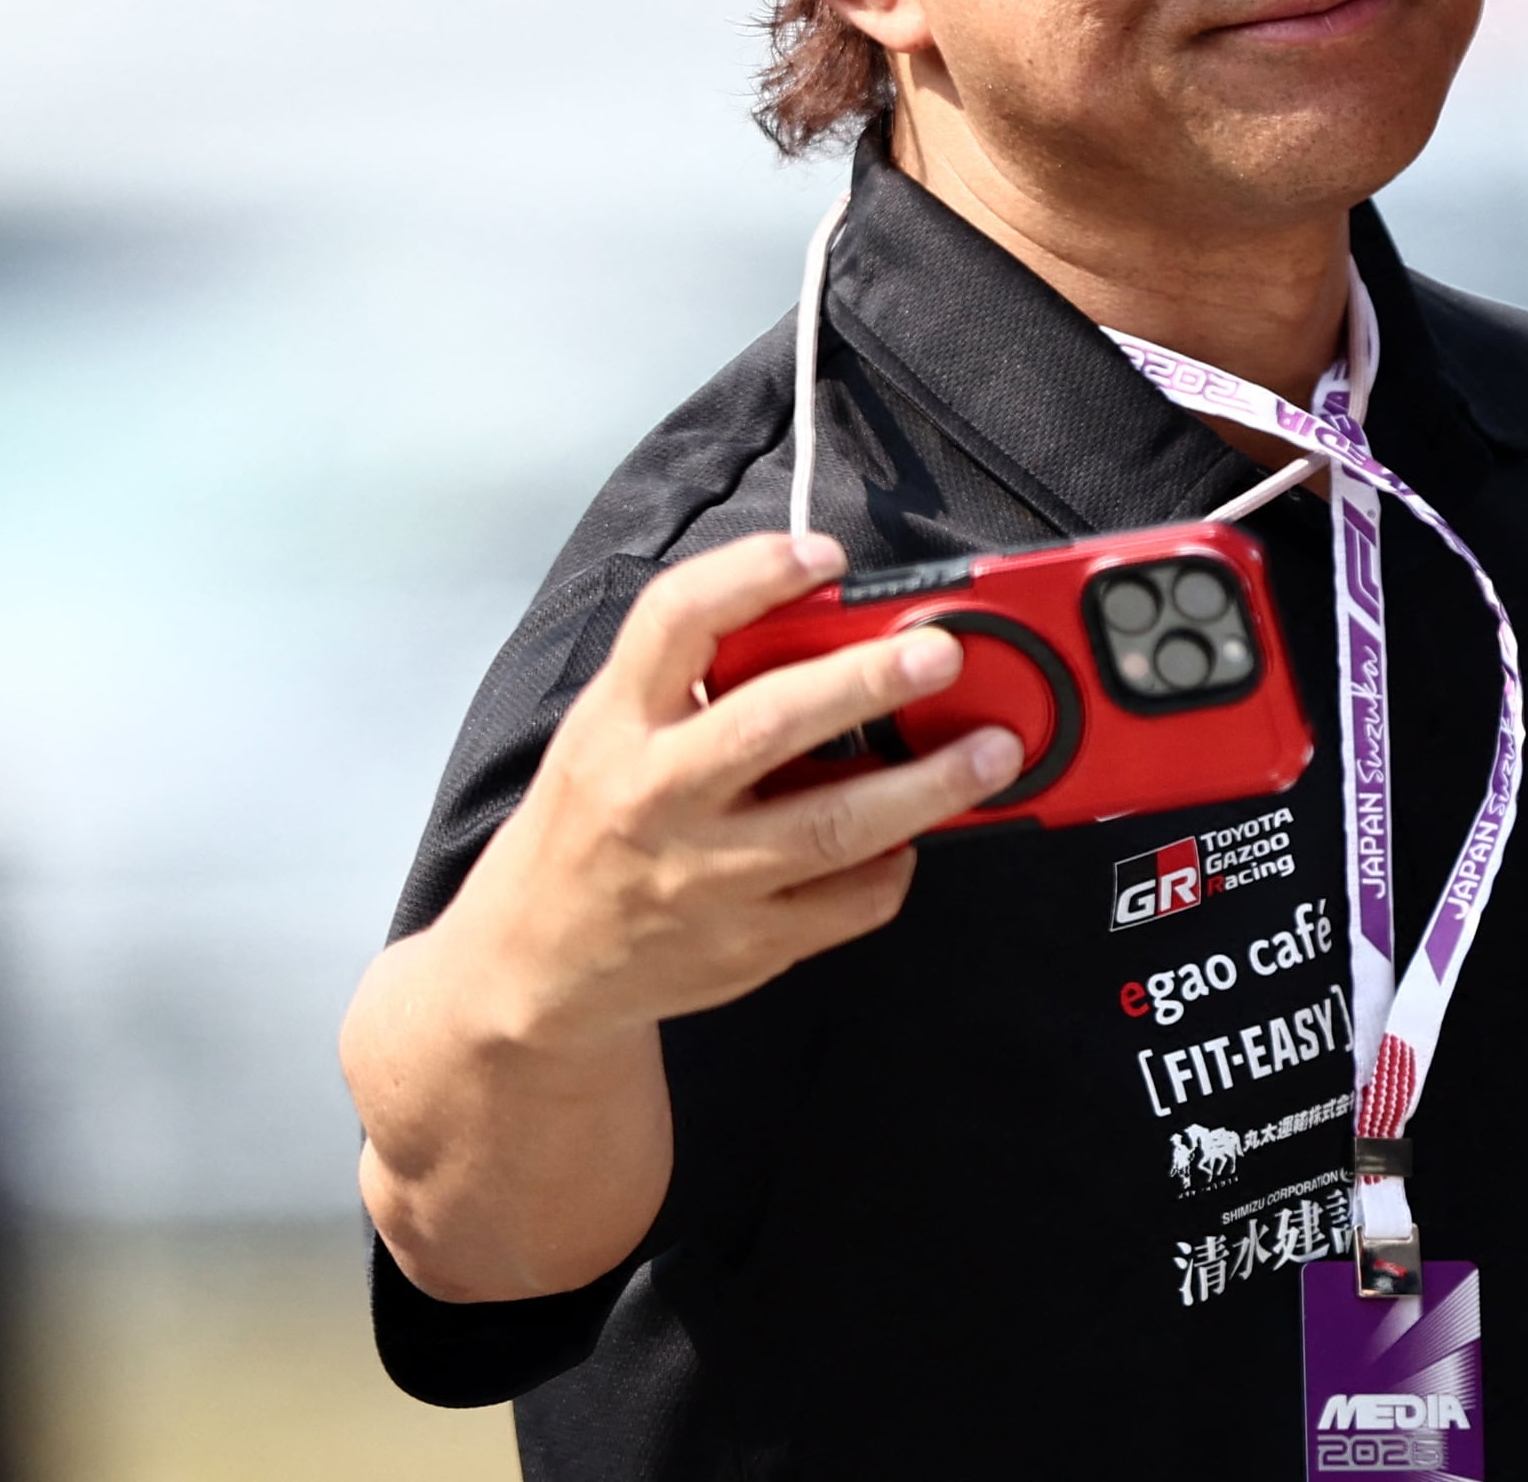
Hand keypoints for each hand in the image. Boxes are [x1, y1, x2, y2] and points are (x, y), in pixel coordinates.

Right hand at [344, 529, 1017, 1299]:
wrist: (531, 971)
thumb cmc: (592, 824)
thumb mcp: (610, 732)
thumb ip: (697, 679)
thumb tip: (832, 618)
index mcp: (616, 725)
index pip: (672, 623)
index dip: (750, 575)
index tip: (822, 555)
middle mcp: (655, 797)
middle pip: (769, 724)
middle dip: (867, 683)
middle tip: (942, 654)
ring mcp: (701, 879)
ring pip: (833, 827)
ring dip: (929, 786)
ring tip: (995, 751)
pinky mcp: (744, 946)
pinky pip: (847, 904)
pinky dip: (895, 867)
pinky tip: (917, 839)